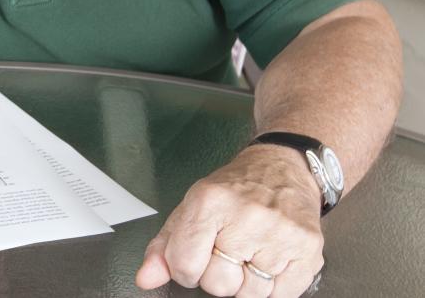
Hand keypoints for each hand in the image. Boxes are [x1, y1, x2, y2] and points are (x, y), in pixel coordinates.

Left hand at [135, 144, 324, 296]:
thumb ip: (164, 246)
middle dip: (217, 275)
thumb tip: (146, 278)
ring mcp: (280, 234)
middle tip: (227, 252)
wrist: (283, 169)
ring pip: (250, 294)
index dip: (185, 269)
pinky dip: (271, 286)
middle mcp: (246, 216)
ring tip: (249, 253)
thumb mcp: (191, 208)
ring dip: (246, 281)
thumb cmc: (234, 190)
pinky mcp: (308, 249)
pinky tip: (268, 260)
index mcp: (209, 202)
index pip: (184, 264)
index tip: (194, 258)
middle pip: (218, 283)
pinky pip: (280, 296)